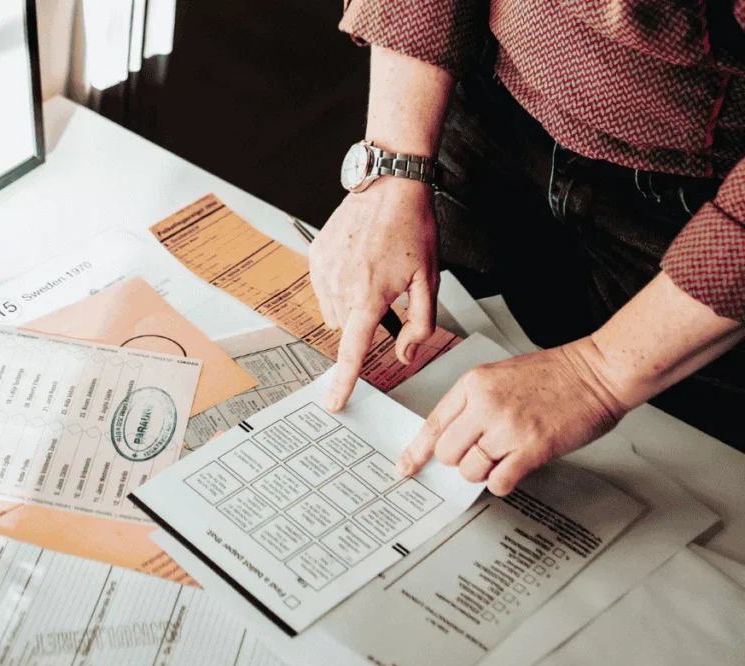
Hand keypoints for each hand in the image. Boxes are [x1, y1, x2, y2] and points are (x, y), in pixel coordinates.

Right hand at [310, 179, 439, 411]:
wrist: (389, 184)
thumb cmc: (412, 227)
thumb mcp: (430, 279)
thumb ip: (420, 324)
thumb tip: (405, 353)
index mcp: (370, 295)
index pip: (353, 350)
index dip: (343, 380)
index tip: (333, 401)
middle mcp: (341, 284)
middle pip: (347, 329)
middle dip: (364, 322)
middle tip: (385, 293)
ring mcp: (323, 270)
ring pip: (334, 311)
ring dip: (350, 304)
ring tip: (371, 272)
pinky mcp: (315, 256)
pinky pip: (323, 288)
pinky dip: (338, 285)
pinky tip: (357, 262)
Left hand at [397, 338, 628, 495]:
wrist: (598, 371)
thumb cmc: (556, 373)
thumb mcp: (500, 375)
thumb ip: (474, 403)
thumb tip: (454, 438)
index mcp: (474, 383)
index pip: (434, 423)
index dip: (417, 450)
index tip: (406, 466)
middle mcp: (485, 404)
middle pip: (447, 452)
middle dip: (461, 459)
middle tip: (482, 452)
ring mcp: (508, 426)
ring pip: (470, 469)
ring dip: (484, 471)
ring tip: (505, 455)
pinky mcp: (532, 447)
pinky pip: (498, 481)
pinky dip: (502, 482)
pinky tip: (515, 468)